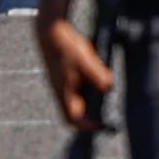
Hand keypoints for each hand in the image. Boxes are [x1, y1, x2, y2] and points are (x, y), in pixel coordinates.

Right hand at [34, 16, 112, 130]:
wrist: (50, 32)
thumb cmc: (66, 46)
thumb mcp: (85, 59)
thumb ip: (97, 73)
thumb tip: (108, 87)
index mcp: (63, 91)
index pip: (72, 118)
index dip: (85, 125)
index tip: (100, 125)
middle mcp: (61, 90)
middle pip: (75, 111)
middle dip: (90, 115)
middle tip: (106, 114)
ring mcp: (61, 83)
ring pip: (76, 99)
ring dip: (89, 101)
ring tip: (105, 95)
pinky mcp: (63, 75)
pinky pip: (76, 88)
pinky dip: (87, 88)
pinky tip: (98, 77)